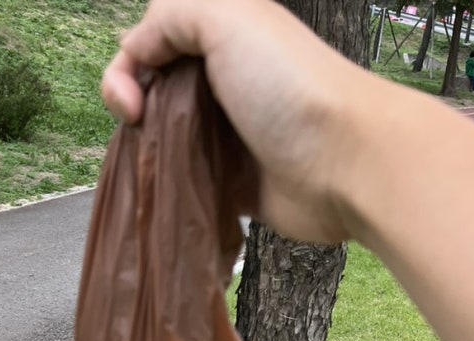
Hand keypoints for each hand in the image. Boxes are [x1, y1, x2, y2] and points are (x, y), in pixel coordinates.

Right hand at [102, 0, 367, 242]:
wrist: (345, 164)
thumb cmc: (290, 87)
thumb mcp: (228, 17)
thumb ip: (170, 17)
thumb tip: (135, 54)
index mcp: (221, 34)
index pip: (151, 41)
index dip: (128, 67)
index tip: (132, 103)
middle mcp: (222, 80)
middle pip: (153, 90)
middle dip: (133, 110)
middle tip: (141, 132)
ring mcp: (227, 134)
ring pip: (164, 138)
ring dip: (148, 151)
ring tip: (152, 166)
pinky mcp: (233, 182)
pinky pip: (187, 181)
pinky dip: (171, 186)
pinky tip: (168, 190)